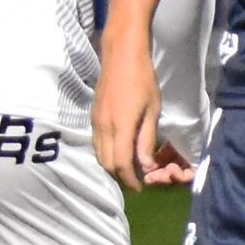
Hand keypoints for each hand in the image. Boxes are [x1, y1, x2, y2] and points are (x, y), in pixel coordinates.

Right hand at [92, 48, 187, 189]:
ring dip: (111, 166)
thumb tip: (144, 165)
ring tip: (128, 170)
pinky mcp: (92, 116)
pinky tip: (118, 152)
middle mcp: (103, 127)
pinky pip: (96, 143)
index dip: (129, 179)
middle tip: (135, 181)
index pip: (120, 163)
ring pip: (98, 154)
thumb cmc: (143, 80)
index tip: (140, 188)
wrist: (121, 56)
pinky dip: (105, 153)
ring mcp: (95, 122)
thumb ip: (146, 139)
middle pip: (106, 163)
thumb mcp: (152, 111)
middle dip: (120, 176)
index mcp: (120, 127)